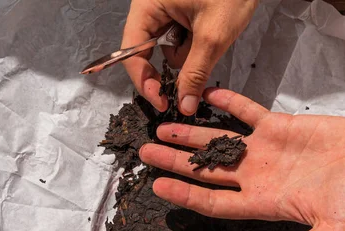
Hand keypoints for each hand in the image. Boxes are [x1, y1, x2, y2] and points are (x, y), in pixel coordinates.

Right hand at [122, 0, 257, 114]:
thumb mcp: (213, 36)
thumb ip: (195, 73)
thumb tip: (184, 106)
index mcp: (147, 6)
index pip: (131, 51)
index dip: (144, 81)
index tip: (162, 103)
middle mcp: (150, 8)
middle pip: (149, 52)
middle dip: (177, 60)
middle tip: (196, 67)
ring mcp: (165, 10)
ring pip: (169, 49)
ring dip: (191, 51)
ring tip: (211, 31)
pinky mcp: (179, 13)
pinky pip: (181, 40)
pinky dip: (196, 43)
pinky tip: (210, 28)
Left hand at [139, 88, 344, 230]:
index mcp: (265, 202)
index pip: (216, 201)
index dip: (187, 195)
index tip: (158, 187)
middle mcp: (259, 177)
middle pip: (208, 170)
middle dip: (176, 163)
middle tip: (145, 154)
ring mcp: (267, 150)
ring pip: (221, 141)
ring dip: (192, 135)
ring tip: (163, 128)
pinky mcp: (281, 127)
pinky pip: (249, 113)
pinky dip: (230, 104)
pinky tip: (208, 95)